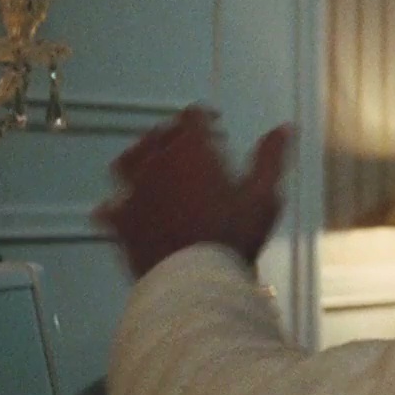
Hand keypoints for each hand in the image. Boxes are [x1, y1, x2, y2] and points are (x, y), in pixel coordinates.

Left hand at [95, 107, 293, 277]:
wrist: (194, 278)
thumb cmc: (233, 235)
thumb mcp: (263, 195)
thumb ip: (270, 158)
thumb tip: (284, 127)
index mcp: (191, 151)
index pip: (191, 116)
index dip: (205, 117)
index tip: (217, 127)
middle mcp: (157, 163)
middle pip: (159, 134)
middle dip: (177, 134)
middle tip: (194, 146)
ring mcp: (134, 192)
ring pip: (128, 160)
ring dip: (141, 156)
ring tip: (152, 163)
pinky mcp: (120, 221)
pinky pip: (110, 206)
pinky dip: (118, 203)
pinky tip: (125, 207)